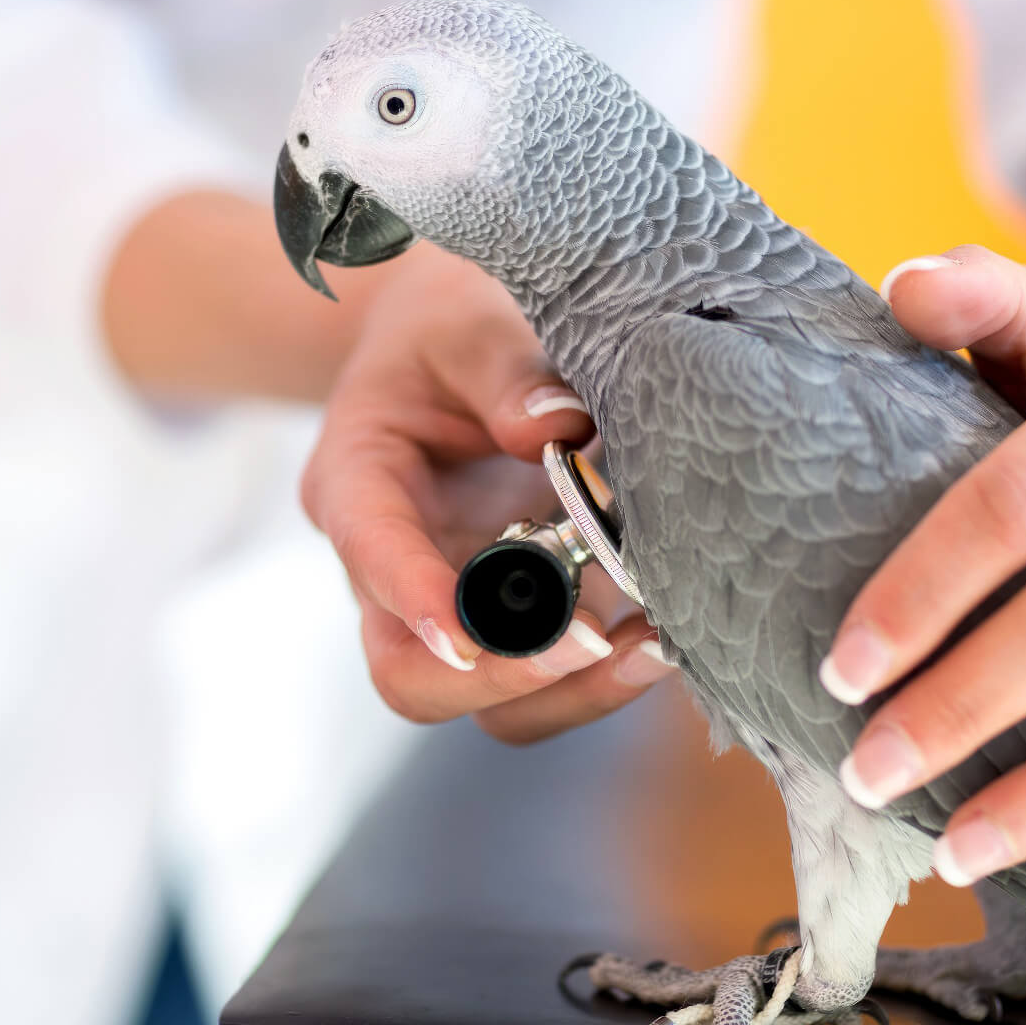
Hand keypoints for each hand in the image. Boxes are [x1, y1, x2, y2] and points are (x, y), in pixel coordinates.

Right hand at [302, 246, 675, 743]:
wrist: (452, 342)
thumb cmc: (449, 326)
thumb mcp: (465, 321)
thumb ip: (505, 367)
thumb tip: (559, 428)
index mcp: (357, 482)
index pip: (370, 551)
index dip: (414, 597)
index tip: (468, 632)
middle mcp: (395, 568)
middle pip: (410, 673)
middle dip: (501, 673)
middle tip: (592, 641)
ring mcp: (458, 605)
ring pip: (488, 703)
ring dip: (570, 691)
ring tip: (654, 646)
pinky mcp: (522, 619)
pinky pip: (552, 681)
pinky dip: (606, 674)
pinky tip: (667, 635)